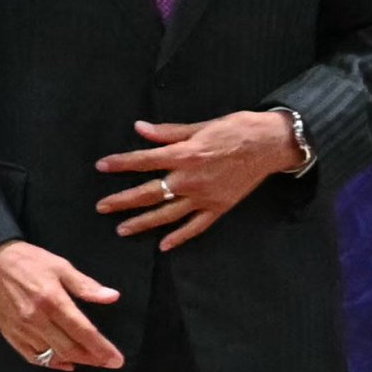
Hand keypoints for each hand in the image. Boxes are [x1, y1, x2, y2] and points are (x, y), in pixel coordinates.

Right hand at [0, 239, 124, 371]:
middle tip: (107, 362)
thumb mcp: (61, 266)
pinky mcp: (9, 333)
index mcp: (52, 300)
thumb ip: (85, 285)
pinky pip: (32, 356)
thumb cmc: (29, 261)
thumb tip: (112, 297)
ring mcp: (21, 329)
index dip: (102, 348)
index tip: (116, 360)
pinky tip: (63, 363)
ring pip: (52, 355)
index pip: (83, 331)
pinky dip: (50, 363)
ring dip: (74, 361)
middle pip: (69, 348)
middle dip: (92, 359)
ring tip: (89, 360)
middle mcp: (36, 319)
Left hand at [94, 111, 297, 250]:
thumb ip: (168, 132)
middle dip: (123, 200)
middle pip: (149, 192)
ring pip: (167, 214)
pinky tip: (164, 246)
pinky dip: (180, 237)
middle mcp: (190, 179)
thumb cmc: (236, 129)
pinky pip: (196, 226)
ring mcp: (204, 197)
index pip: (144, 160)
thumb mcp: (200, 125)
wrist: (270, 144)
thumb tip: (139, 128)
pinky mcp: (219, 207)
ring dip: (143, 222)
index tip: (101, 166)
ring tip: (122, 230)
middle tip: (101, 207)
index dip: (120, 163)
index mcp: (184, 154)